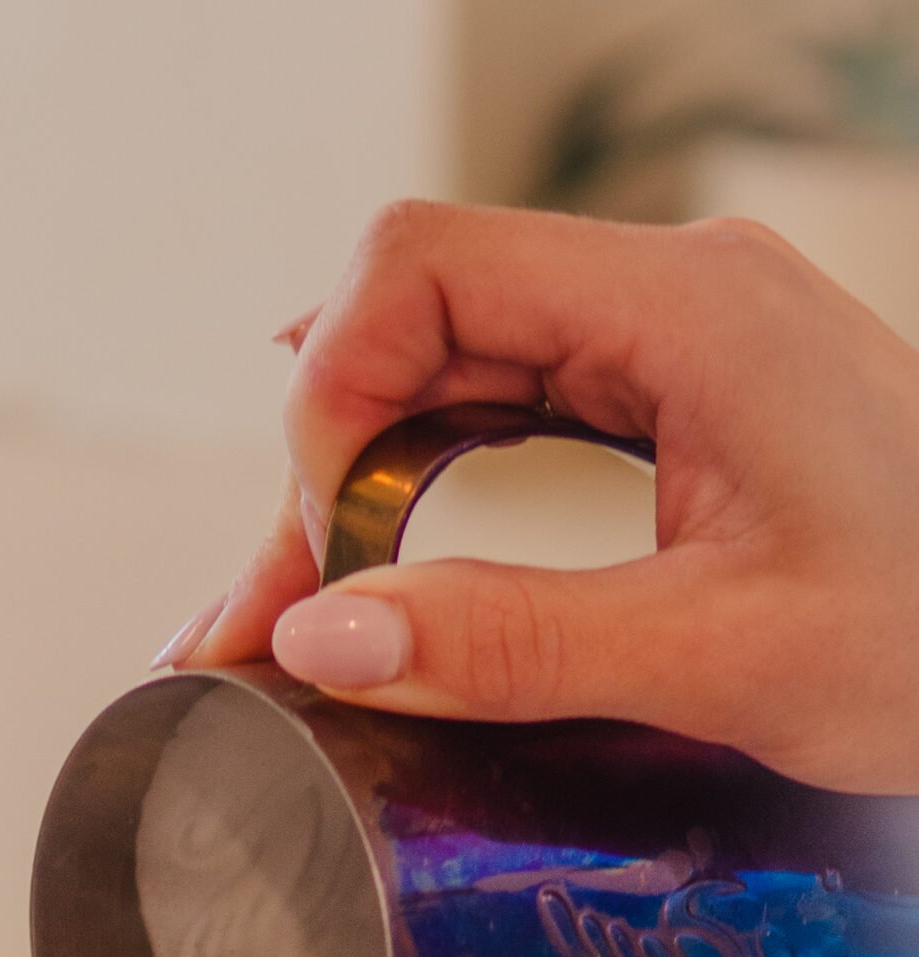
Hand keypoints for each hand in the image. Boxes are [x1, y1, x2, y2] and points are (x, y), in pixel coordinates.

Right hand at [168, 202, 918, 791]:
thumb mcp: (720, 658)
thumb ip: (513, 642)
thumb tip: (325, 641)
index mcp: (691, 308)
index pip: (424, 268)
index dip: (328, 394)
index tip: (318, 549)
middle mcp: (677, 296)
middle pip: (421, 320)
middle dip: (321, 466)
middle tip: (266, 622)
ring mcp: (681, 342)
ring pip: (458, 368)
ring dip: (365, 484)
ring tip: (304, 616)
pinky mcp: (686, 401)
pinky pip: (517, 407)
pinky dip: (435, 484)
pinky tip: (381, 545)